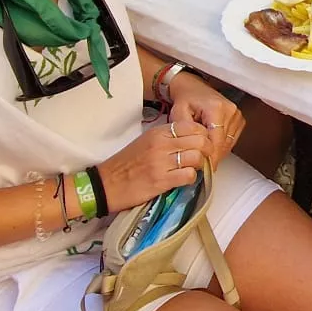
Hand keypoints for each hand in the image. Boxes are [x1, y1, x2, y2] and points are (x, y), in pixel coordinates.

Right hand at [94, 124, 208, 214]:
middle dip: (207, 150)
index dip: (202, 135)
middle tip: (203, 158)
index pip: (191, 126)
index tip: (201, 144)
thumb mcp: (145, 142)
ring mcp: (161, 162)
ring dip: (200, 165)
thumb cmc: (124, 165)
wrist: (104, 184)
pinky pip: (188, 175)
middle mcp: (161, 144)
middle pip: (199, 140)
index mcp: (157, 132)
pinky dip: (191, 179)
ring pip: (197, 157)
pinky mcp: (161, 180)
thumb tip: (191, 141)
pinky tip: (183, 180)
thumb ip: (167, 139)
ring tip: (192, 170)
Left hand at [166, 71, 244, 161]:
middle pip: (224, 143)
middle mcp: (230, 110)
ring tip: (204, 152)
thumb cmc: (185, 100)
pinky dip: (222, 145)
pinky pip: (232, 140)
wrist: (192, 88)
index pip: (217, 140)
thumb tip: (195, 150)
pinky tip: (212, 144)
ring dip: (218, 151)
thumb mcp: (179, 115)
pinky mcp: (239, 119)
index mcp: (216, 108)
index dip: (210, 156)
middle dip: (212, 156)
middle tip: (201, 165)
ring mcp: (236, 115)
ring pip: (229, 143)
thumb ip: (187, 133)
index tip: (204, 167)